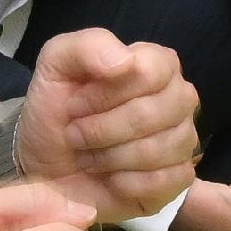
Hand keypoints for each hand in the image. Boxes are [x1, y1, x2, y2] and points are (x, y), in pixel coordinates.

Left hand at [20, 26, 202, 221]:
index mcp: (158, 64)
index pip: (150, 72)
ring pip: (159, 150)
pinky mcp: (179, 178)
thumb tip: (124, 61)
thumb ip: (87, 47)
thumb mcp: (56, 66)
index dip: (106, 94)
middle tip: (76, 135)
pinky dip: (125, 183)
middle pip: (154, 114)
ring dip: (110, 157)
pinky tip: (110, 178)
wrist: (47, 164)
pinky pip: (163, 181)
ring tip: (88, 156)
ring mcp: (183, 139)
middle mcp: (178, 99)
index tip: (75, 105)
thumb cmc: (58, 112)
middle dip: (102, 130)